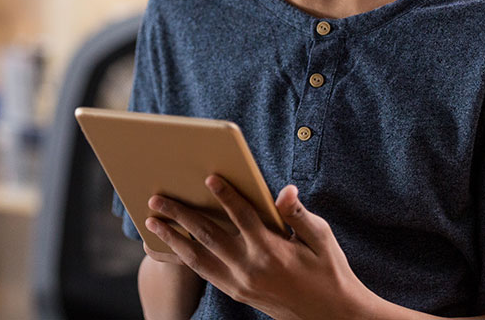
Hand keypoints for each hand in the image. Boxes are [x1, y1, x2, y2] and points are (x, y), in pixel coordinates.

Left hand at [143, 175, 375, 319]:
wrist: (331, 316)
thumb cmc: (328, 270)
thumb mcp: (321, 238)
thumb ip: (297, 214)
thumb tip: (285, 191)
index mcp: (271, 249)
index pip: (242, 216)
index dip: (225, 195)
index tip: (208, 178)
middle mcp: (250, 267)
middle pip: (208, 234)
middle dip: (180, 214)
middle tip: (157, 198)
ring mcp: (240, 283)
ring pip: (198, 257)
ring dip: (173, 237)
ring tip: (153, 221)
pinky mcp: (236, 293)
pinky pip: (204, 272)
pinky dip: (186, 257)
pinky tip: (174, 244)